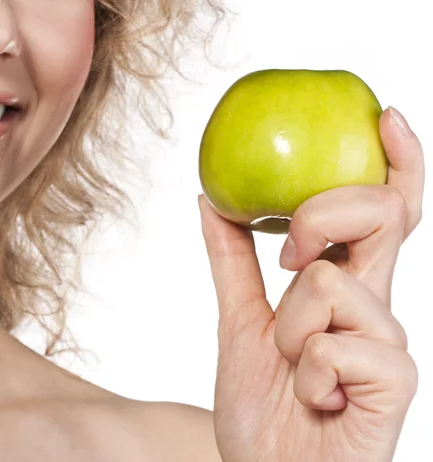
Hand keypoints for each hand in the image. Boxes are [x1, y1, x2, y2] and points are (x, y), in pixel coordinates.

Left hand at [199, 107, 423, 461]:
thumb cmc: (264, 406)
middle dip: (325, 215)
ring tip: (292, 368)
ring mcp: (389, 343)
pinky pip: (337, 342)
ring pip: (335, 283)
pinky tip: (312, 397)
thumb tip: (209, 199)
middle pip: (383, 216)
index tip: (381, 116)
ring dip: (289, 327)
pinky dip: (305, 370)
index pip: (385, 213)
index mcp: (346, 287)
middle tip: (288, 255)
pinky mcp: (393, 382)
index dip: (395, 162)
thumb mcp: (238, 321)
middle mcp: (376, 306)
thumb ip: (231, 261)